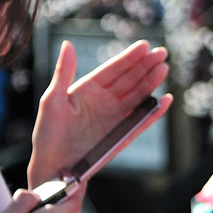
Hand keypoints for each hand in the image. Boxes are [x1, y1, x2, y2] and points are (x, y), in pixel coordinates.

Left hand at [29, 40, 171, 188]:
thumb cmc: (47, 135)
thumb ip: (63, 72)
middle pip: (130, 79)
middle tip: (162, 53)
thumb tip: (68, 44)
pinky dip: (154, 112)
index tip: (144, 46)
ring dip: (151, 83)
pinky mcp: (121, 135)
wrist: (53, 168)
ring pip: (138, 96)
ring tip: (164, 68)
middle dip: (146, 66)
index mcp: (88, 90)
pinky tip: (164, 100)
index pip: (113, 70)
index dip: (129, 58)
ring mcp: (114, 118)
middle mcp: (104, 101)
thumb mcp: (51, 100)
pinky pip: (141, 121)